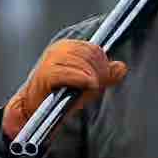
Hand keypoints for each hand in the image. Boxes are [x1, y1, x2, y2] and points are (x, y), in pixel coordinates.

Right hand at [3, 39, 128, 138]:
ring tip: (88, 89)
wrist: (36, 110)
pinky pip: (67, 72)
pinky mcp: (45, 74)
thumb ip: (105, 75)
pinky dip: (79, 78)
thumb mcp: (88, 85)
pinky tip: (86, 84)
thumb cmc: (61, 96)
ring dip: (90, 78)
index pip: (93, 49)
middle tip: (95, 87)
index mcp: (68, 48)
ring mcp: (51, 60)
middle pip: (89, 54)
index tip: (102, 80)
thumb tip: (121, 67)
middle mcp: (58, 50)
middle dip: (98, 72)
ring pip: (81, 62)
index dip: (103, 64)